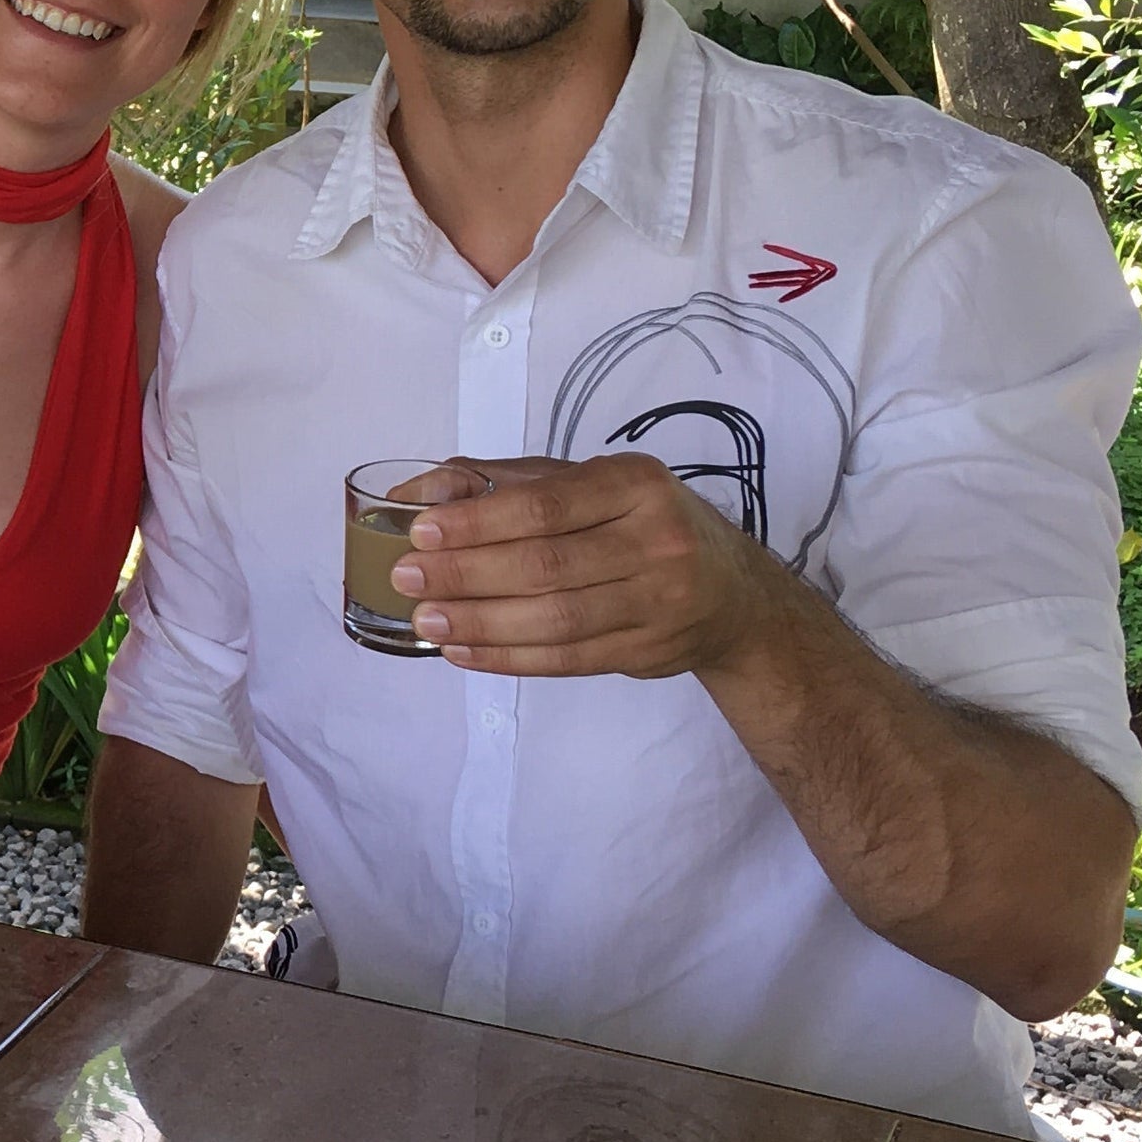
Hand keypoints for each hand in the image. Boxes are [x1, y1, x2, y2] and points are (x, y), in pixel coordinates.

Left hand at [390, 453, 786, 677]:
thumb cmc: (640, 524)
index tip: (421, 532)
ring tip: (426, 619)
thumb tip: (419, 490)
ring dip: (482, 622)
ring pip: (557, 618)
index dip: (478, 521)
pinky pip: (569, 658)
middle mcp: (657, 539)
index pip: (546, 505)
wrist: (733, 592)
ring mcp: (660, 601)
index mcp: (636, 483)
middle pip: (546, 563)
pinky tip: (464, 650)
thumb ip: (503, 482)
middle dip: (466, 573)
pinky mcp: (651, 650)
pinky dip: (509, 657)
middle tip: (407, 579)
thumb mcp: (586, 484)